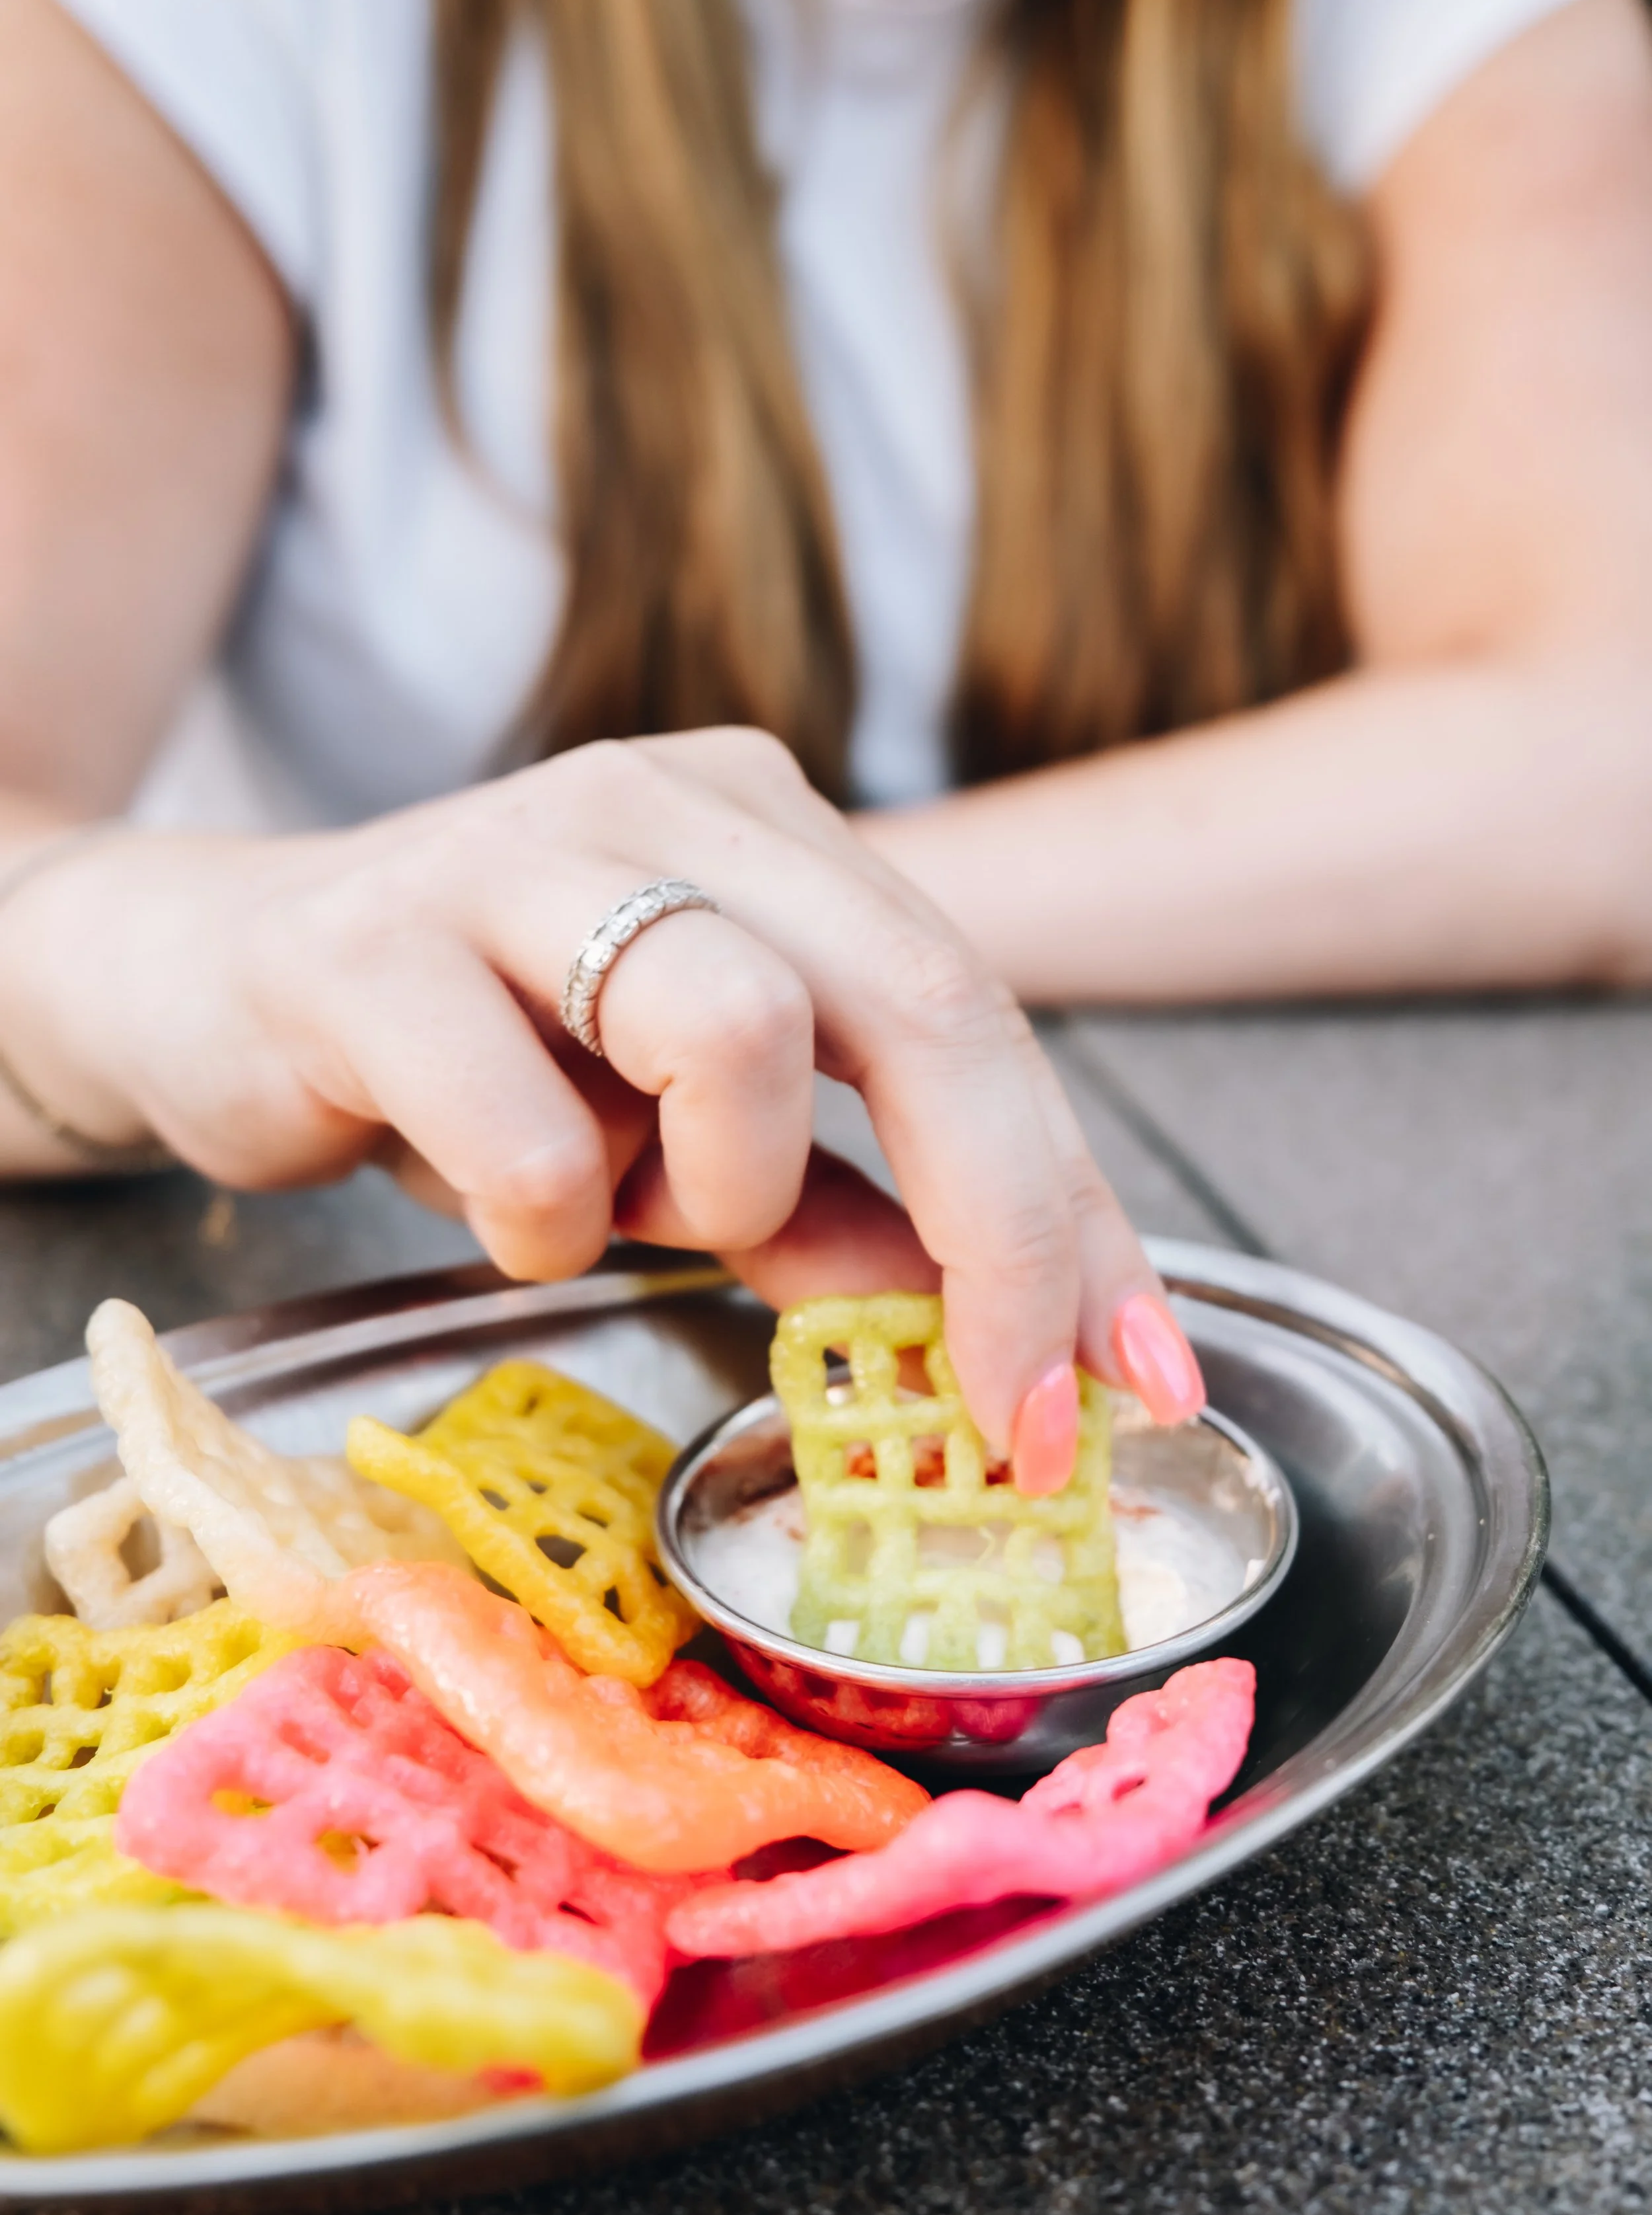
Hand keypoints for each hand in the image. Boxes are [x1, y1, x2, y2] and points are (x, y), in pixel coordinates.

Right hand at [0, 730, 1202, 1478]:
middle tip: (1003, 1411)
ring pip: (737, 1031)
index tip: (1136, 1375)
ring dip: (718, 1193)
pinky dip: (545, 1224)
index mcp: (771, 829)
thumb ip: (836, 1213)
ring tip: (627, 1206)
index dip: (1076, 1207)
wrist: (200, 985)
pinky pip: (539, 1141)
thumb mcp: (681, 1146)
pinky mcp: (373, 940)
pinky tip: (490, 1195)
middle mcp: (669, 803)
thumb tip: (1001, 1341)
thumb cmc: (473, 1061)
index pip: (980, 1009)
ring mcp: (517, 850)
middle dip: (1000, 1230)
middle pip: (917, 993)